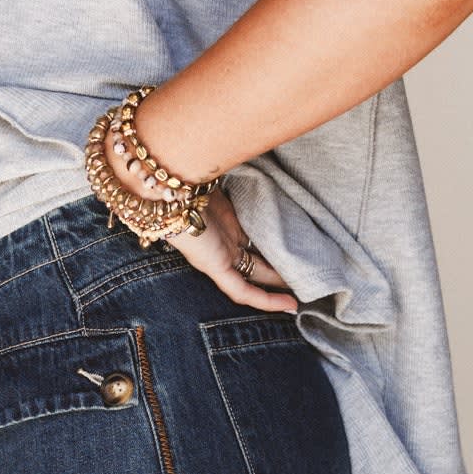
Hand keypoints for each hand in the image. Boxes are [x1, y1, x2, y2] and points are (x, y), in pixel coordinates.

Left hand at [167, 186, 298, 313]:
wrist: (166, 185)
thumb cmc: (190, 178)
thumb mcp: (225, 178)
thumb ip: (241, 180)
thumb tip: (261, 167)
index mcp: (225, 223)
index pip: (254, 242)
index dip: (273, 248)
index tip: (297, 250)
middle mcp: (223, 243)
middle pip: (257, 262)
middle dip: (279, 271)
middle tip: (306, 277)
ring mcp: (219, 256)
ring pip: (254, 278)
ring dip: (277, 289)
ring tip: (302, 298)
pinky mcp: (215, 267)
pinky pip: (243, 291)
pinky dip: (265, 300)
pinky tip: (288, 306)